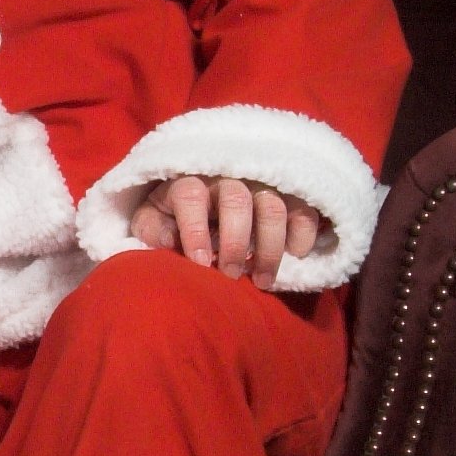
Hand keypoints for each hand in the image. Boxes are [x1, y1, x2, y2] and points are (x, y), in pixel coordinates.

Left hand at [129, 175, 324, 288]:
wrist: (208, 189)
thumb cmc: (177, 211)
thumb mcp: (154, 216)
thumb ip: (152, 227)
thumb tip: (167, 239)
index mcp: (189, 179)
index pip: (190, 196)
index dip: (195, 230)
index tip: (202, 264)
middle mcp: (227, 174)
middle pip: (236, 200)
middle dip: (235, 243)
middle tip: (232, 275)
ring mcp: (261, 180)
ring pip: (272, 206)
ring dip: (270, 247)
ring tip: (262, 280)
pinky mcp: (289, 192)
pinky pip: (304, 208)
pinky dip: (303, 233)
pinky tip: (294, 255)